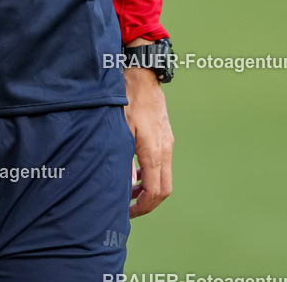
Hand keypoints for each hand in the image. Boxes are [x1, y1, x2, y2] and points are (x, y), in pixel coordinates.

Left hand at [124, 65, 173, 217]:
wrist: (142, 74)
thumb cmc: (127, 98)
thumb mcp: (119, 129)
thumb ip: (123, 159)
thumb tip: (126, 186)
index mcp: (154, 150)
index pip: (155, 191)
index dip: (143, 206)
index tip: (128, 212)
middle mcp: (165, 149)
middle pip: (164, 189)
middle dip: (148, 203)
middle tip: (128, 208)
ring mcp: (167, 142)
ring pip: (164, 177)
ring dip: (149, 189)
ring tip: (129, 192)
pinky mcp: (165, 136)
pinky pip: (163, 164)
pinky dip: (151, 174)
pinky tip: (135, 171)